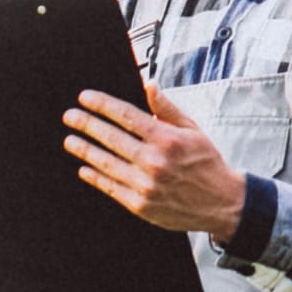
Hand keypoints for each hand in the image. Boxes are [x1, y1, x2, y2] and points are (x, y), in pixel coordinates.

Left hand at [64, 84, 247, 239]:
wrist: (221, 203)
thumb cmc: (207, 163)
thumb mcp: (192, 130)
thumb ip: (166, 108)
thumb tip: (149, 86)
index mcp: (166, 139)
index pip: (126, 116)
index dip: (102, 105)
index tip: (85, 98)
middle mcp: (154, 162)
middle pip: (111, 138)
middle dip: (86, 124)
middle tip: (70, 116)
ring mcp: (145, 185)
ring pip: (106, 163)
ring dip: (84, 150)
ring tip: (70, 140)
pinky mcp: (140, 205)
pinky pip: (110, 188)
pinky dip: (95, 177)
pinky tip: (84, 168)